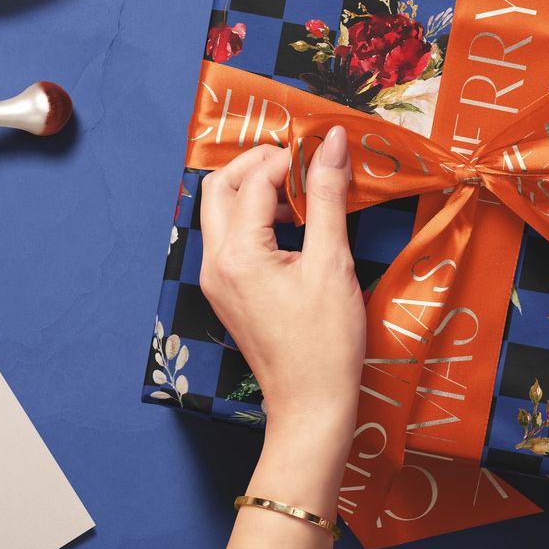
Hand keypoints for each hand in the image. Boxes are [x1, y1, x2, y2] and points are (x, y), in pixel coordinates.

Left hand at [198, 126, 363, 463]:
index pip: (255, 180)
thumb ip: (328, 196)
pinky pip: (230, 238)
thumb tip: (333, 142)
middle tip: (305, 163)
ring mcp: (216, 280)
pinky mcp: (226, 293)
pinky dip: (256, 219)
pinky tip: (294, 227)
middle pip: (221, 186)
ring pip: (222, 211)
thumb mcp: (332, 263)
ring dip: (256, 190)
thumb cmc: (326, 343)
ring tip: (304, 194)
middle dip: (260, 164)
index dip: (291, 157)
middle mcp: (215, 263)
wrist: (312, 406)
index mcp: (237, 254)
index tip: (327, 150)